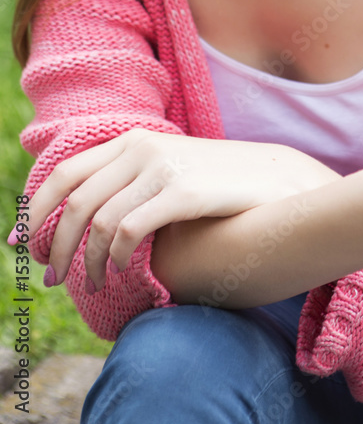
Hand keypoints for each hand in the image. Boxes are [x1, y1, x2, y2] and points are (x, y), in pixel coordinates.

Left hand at [20, 129, 340, 291]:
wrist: (276, 179)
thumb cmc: (219, 183)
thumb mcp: (169, 169)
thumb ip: (131, 180)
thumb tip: (86, 216)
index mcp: (133, 139)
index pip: (66, 172)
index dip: (34, 209)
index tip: (22, 243)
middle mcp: (142, 147)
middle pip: (74, 200)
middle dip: (54, 243)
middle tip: (52, 276)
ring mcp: (162, 167)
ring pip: (97, 221)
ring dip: (85, 261)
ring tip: (90, 283)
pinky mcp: (183, 191)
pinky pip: (129, 230)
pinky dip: (116, 256)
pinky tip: (121, 271)